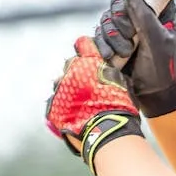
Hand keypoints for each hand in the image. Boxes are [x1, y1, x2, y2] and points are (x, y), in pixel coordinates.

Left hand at [45, 37, 143, 172]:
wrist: (108, 132)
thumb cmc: (120, 108)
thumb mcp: (122, 84)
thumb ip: (110, 73)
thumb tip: (109, 70)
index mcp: (89, 62)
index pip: (83, 43)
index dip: (86, 49)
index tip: (88, 56)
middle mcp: (71, 71)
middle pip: (70, 64)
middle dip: (76, 73)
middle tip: (87, 88)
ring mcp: (60, 89)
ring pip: (60, 83)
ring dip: (68, 90)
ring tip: (79, 104)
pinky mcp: (53, 106)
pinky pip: (55, 102)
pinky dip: (62, 107)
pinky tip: (73, 115)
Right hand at [95, 0, 175, 118]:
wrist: (156, 96)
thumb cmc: (165, 68)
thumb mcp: (160, 41)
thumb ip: (145, 17)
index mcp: (158, 8)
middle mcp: (139, 14)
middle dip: (121, 19)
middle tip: (131, 37)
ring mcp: (124, 28)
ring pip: (106, 18)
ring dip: (113, 36)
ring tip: (126, 54)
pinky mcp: (111, 43)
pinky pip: (97, 36)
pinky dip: (102, 46)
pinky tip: (112, 57)